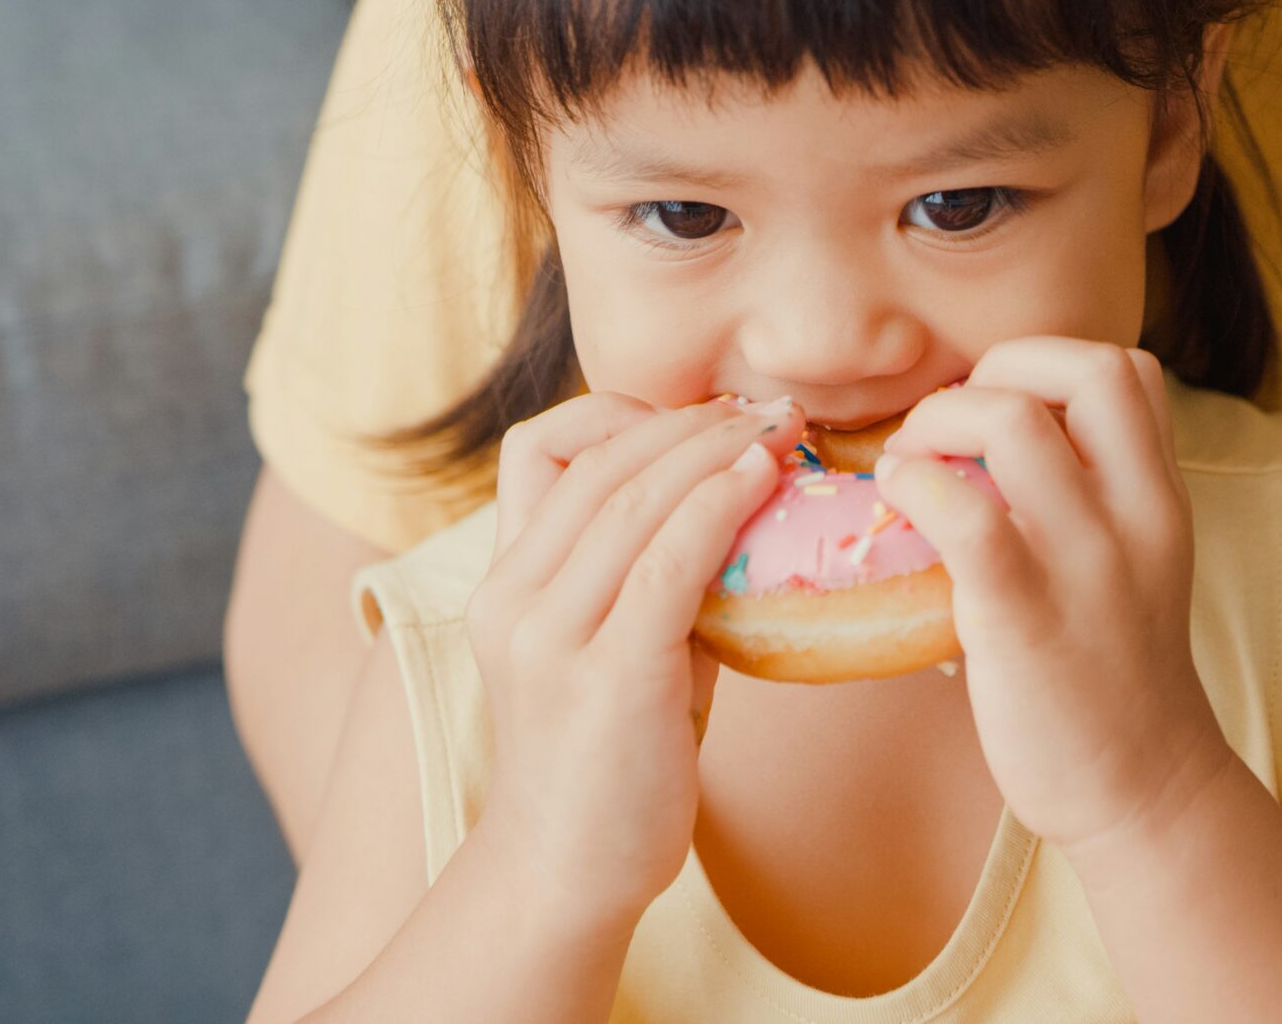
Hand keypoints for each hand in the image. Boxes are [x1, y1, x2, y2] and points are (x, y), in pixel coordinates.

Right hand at [466, 392, 802, 924]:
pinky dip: (721, 503)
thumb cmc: (606, 761)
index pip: (537, 451)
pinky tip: (763, 481)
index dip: (618, 415)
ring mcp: (552, 636)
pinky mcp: (608, 675)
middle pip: (598, 462)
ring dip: (716, 448)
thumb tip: (736, 506)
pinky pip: (671, 559)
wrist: (566, 874)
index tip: (696, 419)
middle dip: (690, 420)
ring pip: (635, 498)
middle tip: (767, 408)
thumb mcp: (611, 648)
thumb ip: (646, 577)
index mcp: (502, 583)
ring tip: (779, 430)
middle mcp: (512, 598)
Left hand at [874, 338, 1235, 854]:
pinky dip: (914, 485)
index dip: (1049, 363)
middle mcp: (1136, 517)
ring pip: (1013, 421)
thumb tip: (990, 447)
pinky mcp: (1025, 618)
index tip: (997, 407)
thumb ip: (1091, 501)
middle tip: (949, 427)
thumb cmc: (1115, 680)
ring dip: (939, 420)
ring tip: (912, 464)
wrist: (1143, 793)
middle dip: (997, 368)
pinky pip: (966, 514)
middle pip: (1083, 365)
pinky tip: (896, 502)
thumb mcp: (1134, 567)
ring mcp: (1085, 565)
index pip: (1128, 367)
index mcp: (1160, 500)